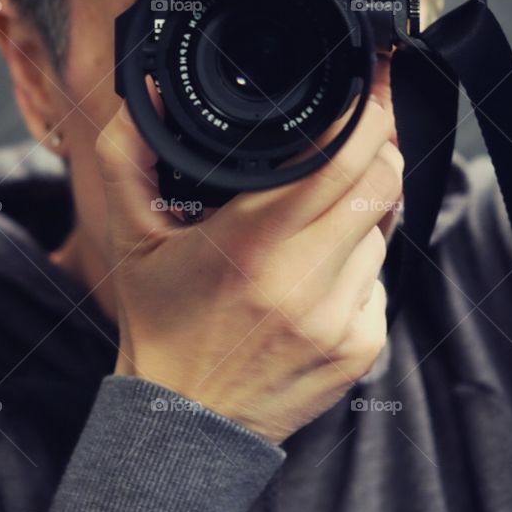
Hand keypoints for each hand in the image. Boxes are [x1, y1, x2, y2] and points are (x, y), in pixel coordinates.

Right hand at [95, 72, 403, 445]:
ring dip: (361, 209)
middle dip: (376, 148)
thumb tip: (147, 89)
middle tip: (357, 133)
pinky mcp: (362, 347)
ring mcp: (340, 319)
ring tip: (313, 217)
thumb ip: (128, 155)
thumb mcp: (131, 235)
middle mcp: (303, 283)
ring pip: (383, 230)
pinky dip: (357, 263)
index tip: (361, 94)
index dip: (363, 119)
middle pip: (380, 184)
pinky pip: (379, 280)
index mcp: (251, 246)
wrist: (184, 422)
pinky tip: (315, 272)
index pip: (341, 161)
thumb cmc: (159, 323)